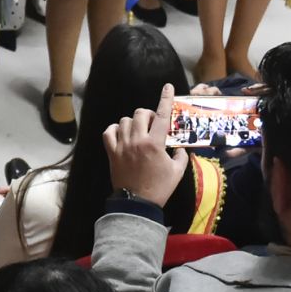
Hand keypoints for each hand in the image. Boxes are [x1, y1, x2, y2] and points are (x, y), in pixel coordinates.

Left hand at [103, 83, 188, 205]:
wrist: (137, 204)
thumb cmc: (159, 188)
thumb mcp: (178, 172)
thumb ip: (182, 156)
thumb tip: (181, 148)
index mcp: (155, 144)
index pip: (162, 115)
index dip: (166, 99)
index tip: (168, 87)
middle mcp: (137, 140)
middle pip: (140, 113)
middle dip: (148, 114)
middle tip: (153, 125)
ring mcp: (122, 145)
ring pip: (125, 121)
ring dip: (134, 122)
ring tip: (139, 132)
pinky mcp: (112, 152)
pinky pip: (108, 132)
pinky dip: (115, 129)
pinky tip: (121, 134)